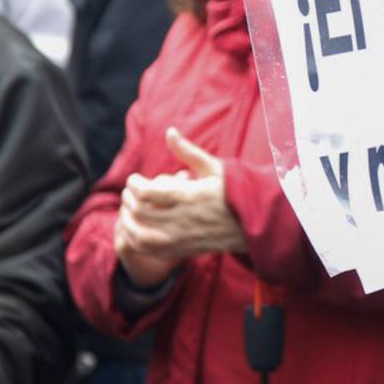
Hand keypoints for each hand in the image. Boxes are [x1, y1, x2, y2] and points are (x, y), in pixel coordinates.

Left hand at [114, 128, 248, 285]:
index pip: (147, 192)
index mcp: (190, 196)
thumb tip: (169, 131)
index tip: (135, 179)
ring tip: (128, 212)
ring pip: (141, 236)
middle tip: (129, 192)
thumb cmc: (235, 191)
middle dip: (128, 200)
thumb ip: (188, 151)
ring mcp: (183, 238)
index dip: (134, 184)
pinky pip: (151, 251)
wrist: (256, 223)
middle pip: (140, 212)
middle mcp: (184, 219)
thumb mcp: (215, 167)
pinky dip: (137, 241)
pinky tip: (137, 230)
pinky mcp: (184, 250)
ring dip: (127, 223)